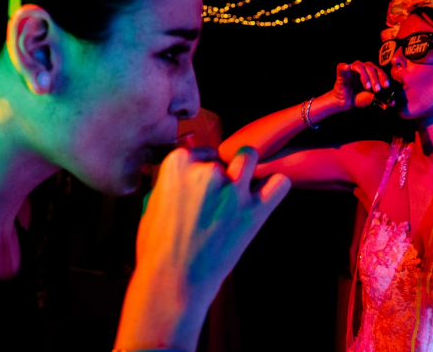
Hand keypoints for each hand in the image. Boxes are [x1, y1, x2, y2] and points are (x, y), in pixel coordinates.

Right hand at [135, 146, 290, 306]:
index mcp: (178, 163)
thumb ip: (172, 183)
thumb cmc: (157, 249)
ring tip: (241, 190)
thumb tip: (184, 175)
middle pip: (224, 155)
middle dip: (223, 171)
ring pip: (249, 157)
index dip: (203, 167)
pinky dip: (275, 187)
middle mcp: (207, 170)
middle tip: (218, 197)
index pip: (200, 151)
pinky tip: (265, 198)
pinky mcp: (254, 209)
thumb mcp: (153, 204)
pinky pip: (279, 183)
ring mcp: (232, 188)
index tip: (202, 187)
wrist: (173, 282)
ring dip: (247, 170)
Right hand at [333, 61, 390, 108]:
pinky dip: (344, 66)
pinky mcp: (341, 73)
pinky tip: (347, 67)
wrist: (346, 103)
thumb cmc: (359, 97)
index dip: (383, 77)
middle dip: (375, 79)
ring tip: (367, 87)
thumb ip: (382, 98)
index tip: (386, 86)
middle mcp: (361, 68)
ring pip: (360, 66)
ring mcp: (351, 69)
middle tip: (377, 89)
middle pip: (370, 67)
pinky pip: (341, 66)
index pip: (378, 70)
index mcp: (370, 72)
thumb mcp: (372, 98)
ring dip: (365, 76)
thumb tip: (393, 102)